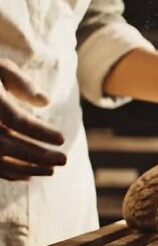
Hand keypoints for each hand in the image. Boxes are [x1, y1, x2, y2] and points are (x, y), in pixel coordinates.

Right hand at [0, 59, 65, 180]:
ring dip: (26, 168)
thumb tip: (45, 101)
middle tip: (64, 159)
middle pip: (7, 145)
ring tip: (51, 171)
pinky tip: (28, 177)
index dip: (40, 132)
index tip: (62, 139)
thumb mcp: (1, 68)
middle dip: (37, 155)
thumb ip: (22, 82)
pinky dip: (8, 174)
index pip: (16, 120)